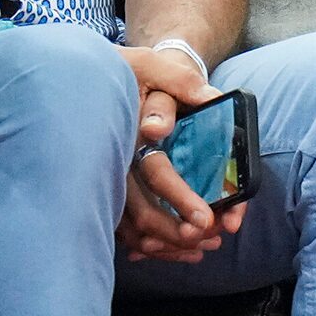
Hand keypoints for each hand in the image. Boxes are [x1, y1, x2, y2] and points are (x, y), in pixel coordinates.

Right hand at [115, 44, 239, 261]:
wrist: (107, 77)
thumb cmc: (140, 71)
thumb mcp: (157, 66)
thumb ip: (181, 83)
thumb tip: (201, 103)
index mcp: (129, 134)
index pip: (155, 172)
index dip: (179, 197)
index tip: (205, 219)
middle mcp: (115, 161)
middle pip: (139, 210)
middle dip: (173, 233)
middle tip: (207, 240)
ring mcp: (109, 177)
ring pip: (130, 224)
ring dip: (165, 243)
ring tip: (202, 249)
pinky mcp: (110, 187)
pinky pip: (124, 224)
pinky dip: (150, 242)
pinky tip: (178, 250)